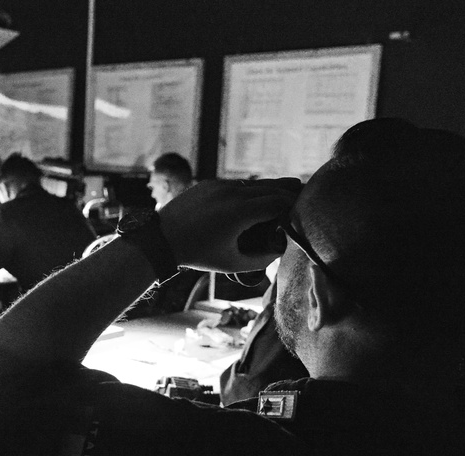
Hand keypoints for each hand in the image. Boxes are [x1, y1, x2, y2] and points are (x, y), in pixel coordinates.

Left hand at [158, 178, 301, 272]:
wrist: (160, 238)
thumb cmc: (197, 255)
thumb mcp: (231, 263)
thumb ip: (261, 259)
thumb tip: (280, 250)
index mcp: (240, 212)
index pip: (279, 201)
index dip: (294, 206)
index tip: (304, 212)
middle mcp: (232, 192)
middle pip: (272, 187)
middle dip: (289, 193)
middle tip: (303, 198)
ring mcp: (220, 184)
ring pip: (255, 183)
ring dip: (270, 189)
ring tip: (284, 196)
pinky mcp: (210, 182)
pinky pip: (237, 184)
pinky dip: (250, 190)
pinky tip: (255, 198)